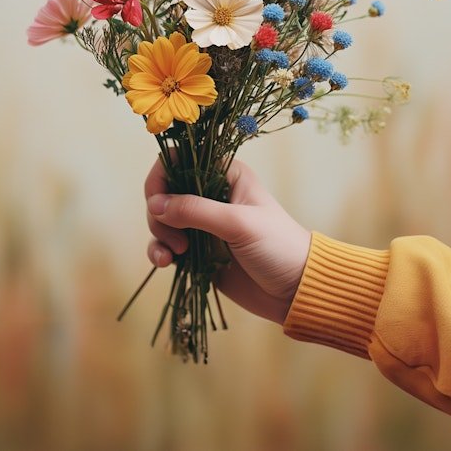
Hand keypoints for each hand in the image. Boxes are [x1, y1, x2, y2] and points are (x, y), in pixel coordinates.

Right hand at [144, 158, 311, 324]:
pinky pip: (166, 245)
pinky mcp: (197, 251)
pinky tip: (166, 263)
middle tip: (177, 239)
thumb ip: (195, 210)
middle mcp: (210, 195)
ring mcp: (202, 225)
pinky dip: (160, 252)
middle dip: (159, 214)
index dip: (162, 177)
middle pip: (164, 191)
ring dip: (159, 235)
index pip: (180, 160)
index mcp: (225, 175)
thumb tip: (154, 205)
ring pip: (162, 220)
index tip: (156, 201)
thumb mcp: (238, 223)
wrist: (295, 290)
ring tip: (174, 254)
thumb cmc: (278, 246)